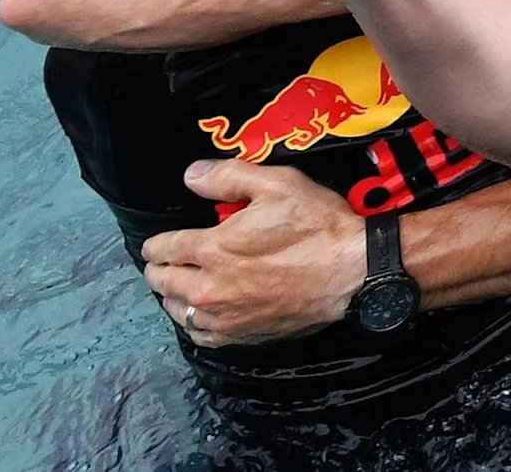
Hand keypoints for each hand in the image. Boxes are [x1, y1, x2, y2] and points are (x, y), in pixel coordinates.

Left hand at [140, 164, 365, 347]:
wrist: (353, 270)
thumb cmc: (318, 226)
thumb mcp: (278, 184)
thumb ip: (228, 177)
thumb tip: (191, 175)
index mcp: (211, 248)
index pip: (162, 249)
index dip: (157, 243)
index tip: (160, 242)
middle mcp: (209, 287)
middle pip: (162, 281)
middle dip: (160, 268)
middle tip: (167, 261)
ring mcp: (224, 316)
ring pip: (176, 310)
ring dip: (174, 296)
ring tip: (182, 285)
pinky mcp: (242, 335)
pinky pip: (200, 334)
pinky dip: (195, 323)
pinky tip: (203, 313)